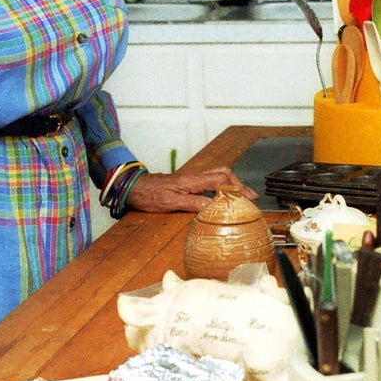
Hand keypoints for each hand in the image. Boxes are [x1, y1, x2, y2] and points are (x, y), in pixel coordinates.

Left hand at [126, 167, 257, 213]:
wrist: (132, 187)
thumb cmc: (148, 194)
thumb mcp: (169, 202)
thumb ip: (192, 203)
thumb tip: (213, 207)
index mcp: (192, 180)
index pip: (221, 178)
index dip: (236, 187)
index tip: (248, 198)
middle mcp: (193, 177)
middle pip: (222, 172)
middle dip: (238, 183)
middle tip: (249, 196)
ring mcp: (190, 180)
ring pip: (216, 176)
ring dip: (230, 184)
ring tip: (240, 197)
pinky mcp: (185, 184)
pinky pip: (208, 182)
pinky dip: (219, 188)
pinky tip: (220, 199)